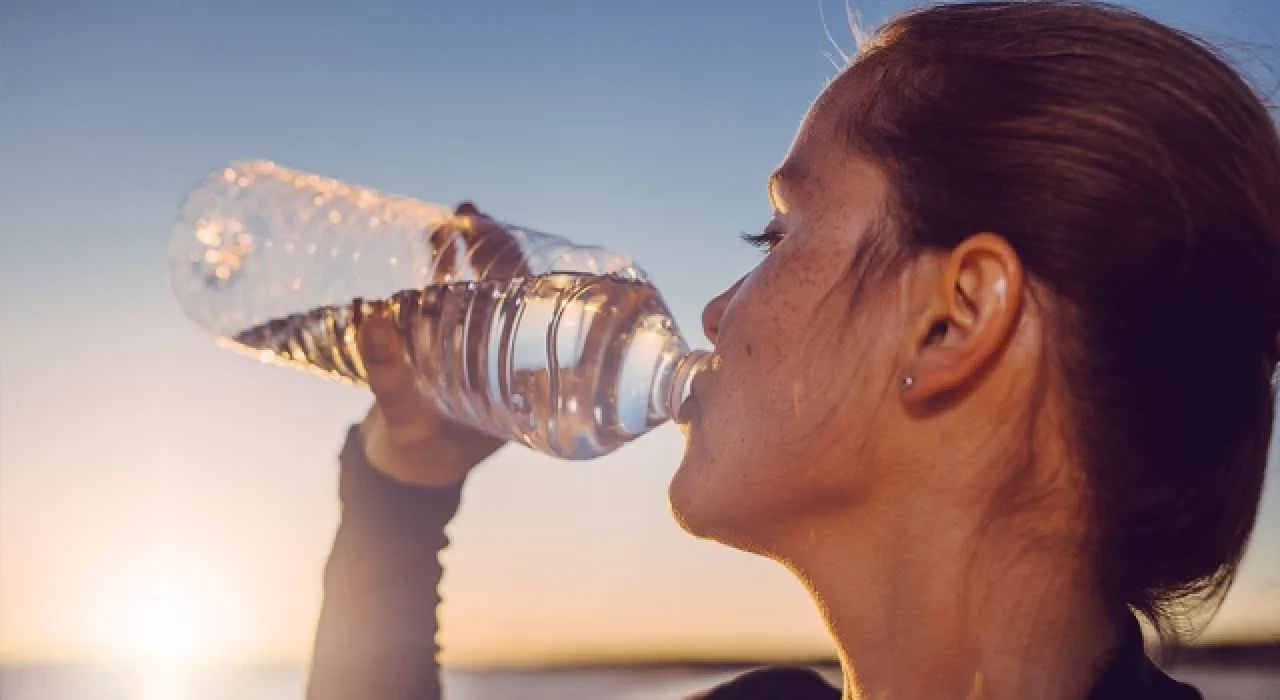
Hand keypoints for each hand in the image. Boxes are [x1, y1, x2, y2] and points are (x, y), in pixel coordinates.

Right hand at [357, 202, 523, 486]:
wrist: (405, 472)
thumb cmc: (420, 457)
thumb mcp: (406, 420)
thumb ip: (389, 378)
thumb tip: (370, 319)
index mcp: (514, 372)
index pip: (531, 309)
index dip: (523, 271)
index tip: (508, 239)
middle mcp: (499, 353)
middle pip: (507, 289)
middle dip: (493, 250)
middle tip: (470, 215)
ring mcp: (471, 344)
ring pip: (476, 287)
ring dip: (466, 252)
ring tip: (452, 218)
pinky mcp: (443, 342)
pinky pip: (447, 298)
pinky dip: (441, 269)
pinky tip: (433, 238)